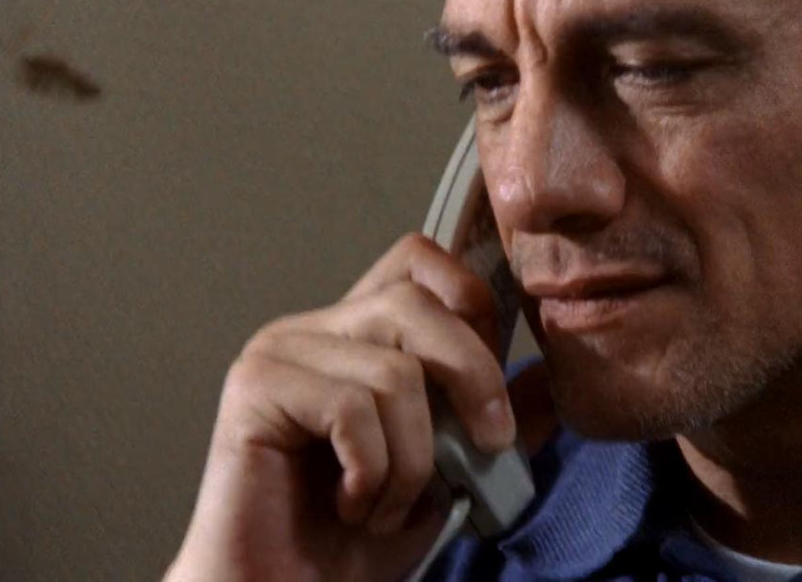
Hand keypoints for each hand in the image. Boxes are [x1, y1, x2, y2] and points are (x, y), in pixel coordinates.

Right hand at [164, 234, 553, 581]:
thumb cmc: (352, 541)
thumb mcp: (451, 474)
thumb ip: (494, 419)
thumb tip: (547, 377)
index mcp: (358, 333)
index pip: (419, 260)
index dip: (472, 309)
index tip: (493, 393)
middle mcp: (314, 328)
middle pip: (415, 300)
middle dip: (473, 377)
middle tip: (486, 448)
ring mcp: (279, 351)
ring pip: (394, 370)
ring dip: (413, 459)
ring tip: (387, 504)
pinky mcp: (253, 388)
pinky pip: (351, 409)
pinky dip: (372, 473)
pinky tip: (353, 506)